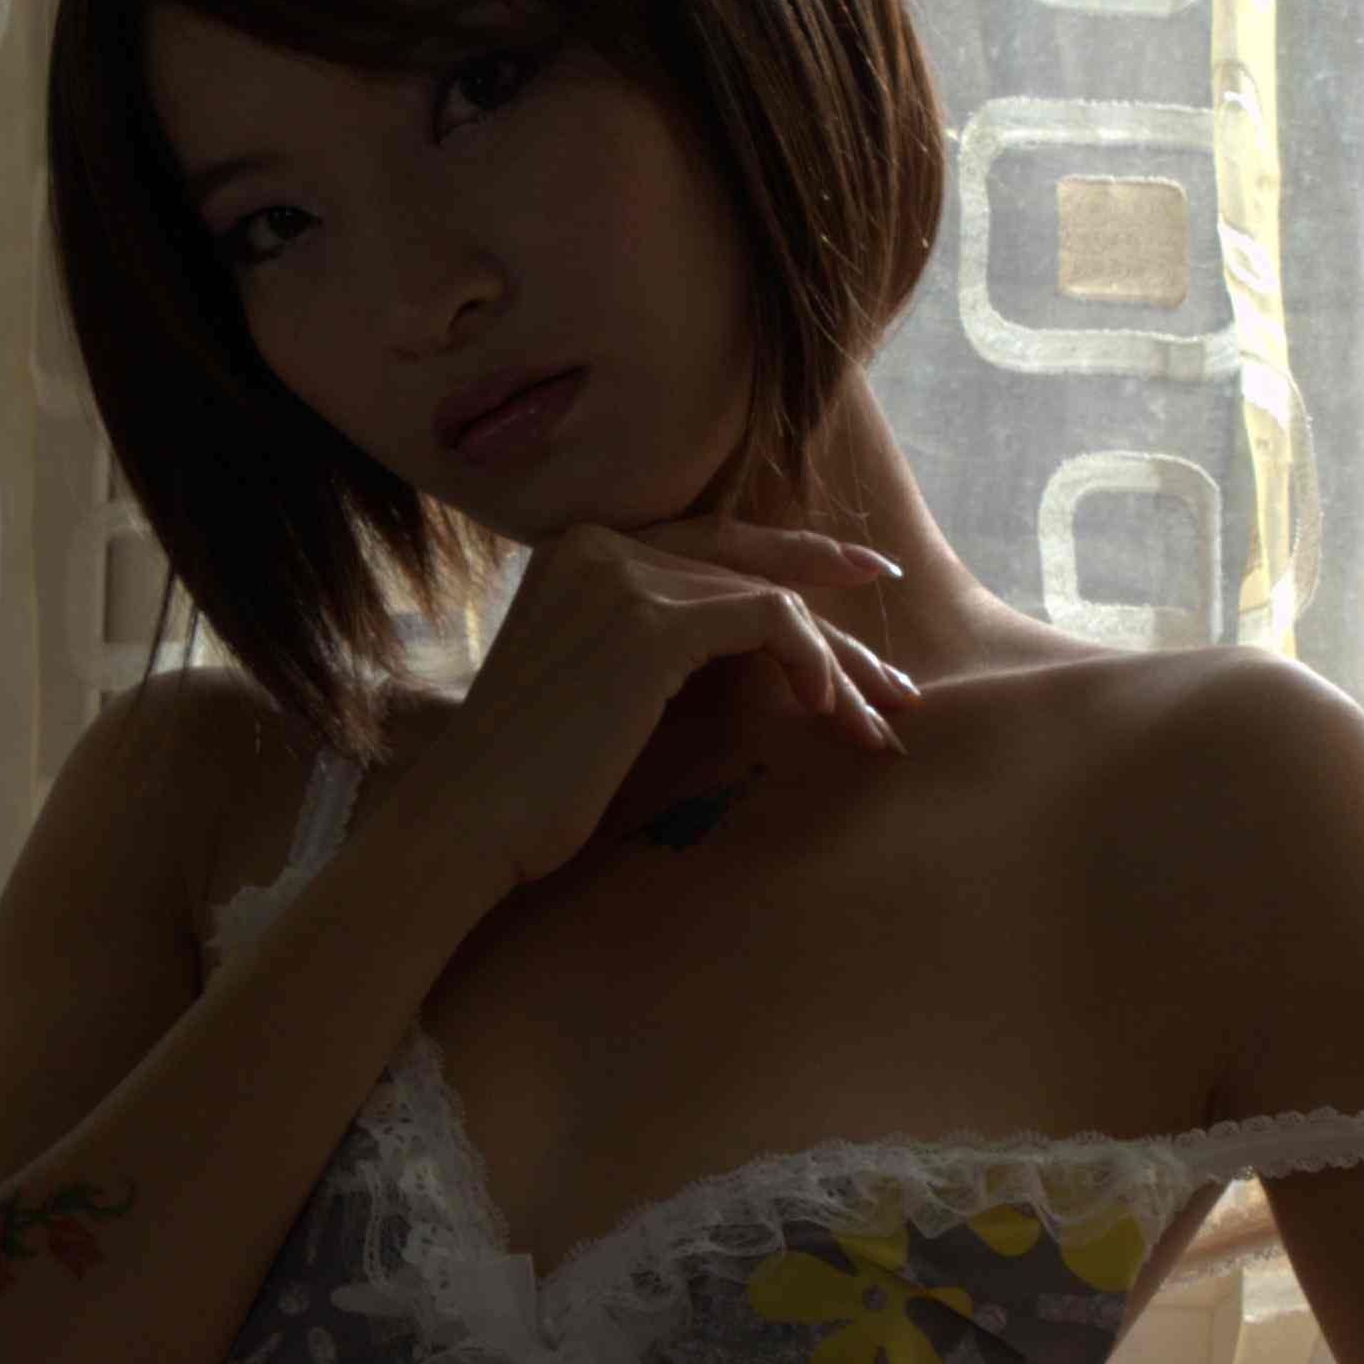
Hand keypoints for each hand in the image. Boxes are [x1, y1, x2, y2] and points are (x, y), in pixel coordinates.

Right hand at [387, 514, 922, 896]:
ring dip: (838, 668)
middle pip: (752, 570)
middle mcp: (600, 545)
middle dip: (838, 626)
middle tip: (897, 684)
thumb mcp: (598, 688)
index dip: (798, 558)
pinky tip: (828, 711)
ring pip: (771, 601)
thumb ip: (657, 644)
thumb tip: (762, 652)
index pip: (714, 542)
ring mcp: (622, 577)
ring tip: (877, 727)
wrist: (467, 820)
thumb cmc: (529, 782)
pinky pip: (767, 622)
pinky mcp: (648, 625)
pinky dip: (810, 663)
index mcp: (581, 548)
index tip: (865, 583)